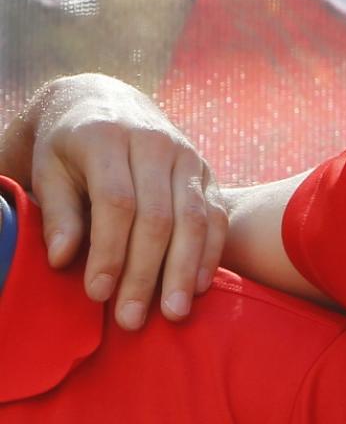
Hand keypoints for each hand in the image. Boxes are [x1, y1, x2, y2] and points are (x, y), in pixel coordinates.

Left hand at [2, 74, 226, 327]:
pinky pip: (216, 215)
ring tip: (173, 313)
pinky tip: (199, 286)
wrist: (108, 103)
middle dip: (146, 272)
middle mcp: (156, 143)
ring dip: (184, 270)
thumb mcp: (50, 169)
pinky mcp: (207, 171)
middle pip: (159, 216)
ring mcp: (188, 156)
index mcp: (110, 138)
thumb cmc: (70, 147)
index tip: (97, 294)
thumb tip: (63, 259)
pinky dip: (210, 253)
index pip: (116, 202)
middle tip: (132, 319)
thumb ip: (59, 212)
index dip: (108, 251)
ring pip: (193, 218)